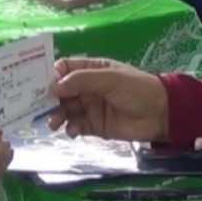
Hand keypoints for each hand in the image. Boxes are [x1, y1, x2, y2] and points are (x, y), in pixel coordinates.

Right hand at [45, 57, 169, 141]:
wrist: (161, 114)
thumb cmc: (137, 88)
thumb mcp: (110, 78)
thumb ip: (82, 81)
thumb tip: (53, 86)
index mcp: (91, 70)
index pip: (65, 69)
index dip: (52, 76)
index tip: (42, 86)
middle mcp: (87, 88)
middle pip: (61, 92)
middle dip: (49, 99)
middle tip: (40, 108)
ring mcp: (90, 107)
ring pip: (65, 110)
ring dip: (57, 115)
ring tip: (54, 122)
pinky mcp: (94, 126)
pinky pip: (76, 126)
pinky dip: (70, 129)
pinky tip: (73, 131)